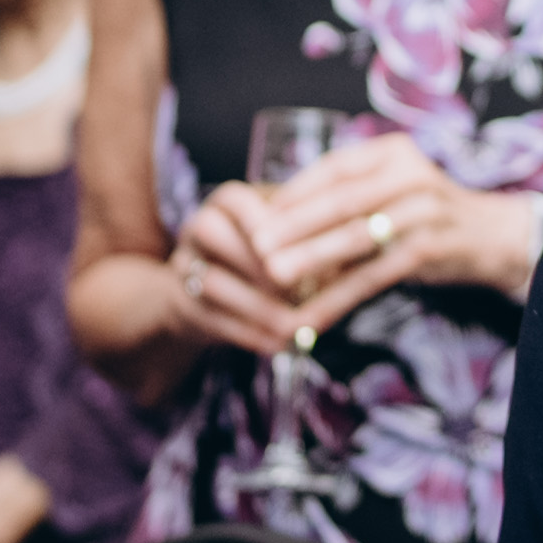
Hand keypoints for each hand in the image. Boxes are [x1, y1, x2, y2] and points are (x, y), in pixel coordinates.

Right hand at [165, 183, 317, 358]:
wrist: (207, 289)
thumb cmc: (266, 255)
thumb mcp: (285, 234)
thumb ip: (314, 237)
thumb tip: (359, 242)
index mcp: (227, 203)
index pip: (235, 200)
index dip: (262, 219)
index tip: (295, 241)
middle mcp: (198, 228)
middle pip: (212, 233)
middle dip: (254, 260)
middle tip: (295, 283)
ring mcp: (185, 267)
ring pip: (210, 282)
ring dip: (256, 305)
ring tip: (294, 323)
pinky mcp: (183, 306)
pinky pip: (213, 320)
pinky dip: (250, 334)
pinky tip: (282, 343)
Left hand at [253, 134, 542, 336]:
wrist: (493, 236)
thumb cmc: (428, 214)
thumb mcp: (395, 190)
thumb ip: (351, 198)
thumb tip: (281, 218)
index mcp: (394, 153)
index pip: (335, 168)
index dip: (295, 192)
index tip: (261, 215)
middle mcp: (410, 175)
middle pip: (341, 202)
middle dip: (295, 226)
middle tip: (258, 247)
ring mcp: (423, 211)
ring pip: (356, 238)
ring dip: (311, 260)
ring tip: (276, 278)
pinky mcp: (429, 248)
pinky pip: (374, 276)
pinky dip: (340, 297)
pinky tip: (315, 316)